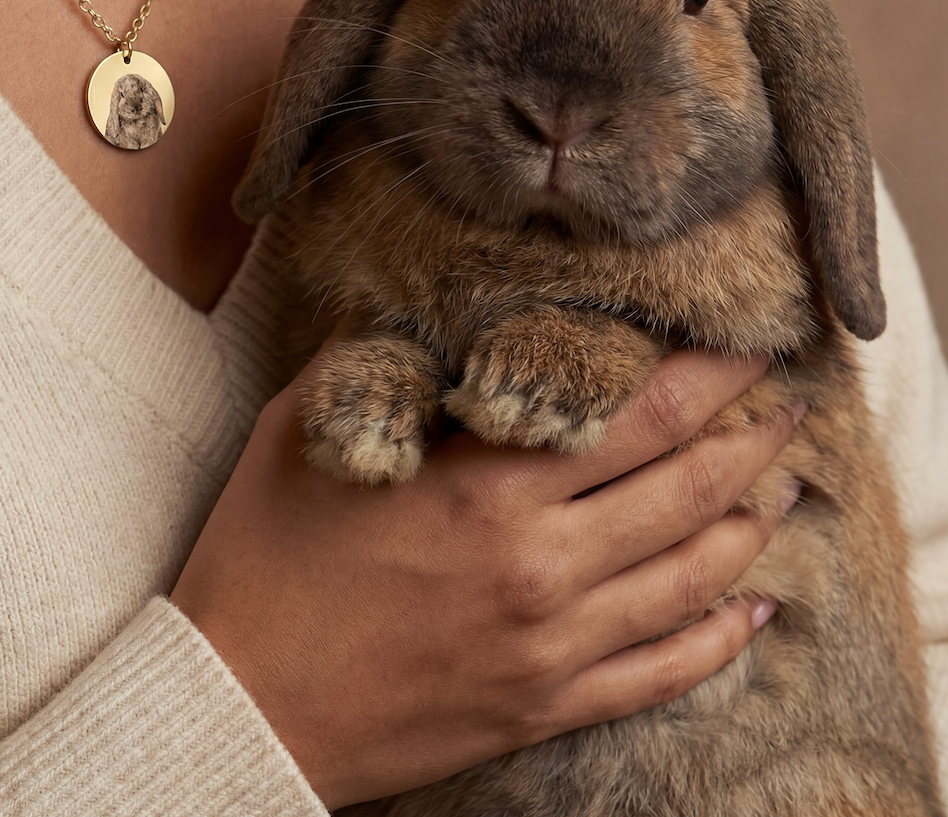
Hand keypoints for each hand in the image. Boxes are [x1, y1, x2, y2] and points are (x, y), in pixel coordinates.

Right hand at [173, 342, 793, 809]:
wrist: (238, 701)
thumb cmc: (263, 557)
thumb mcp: (305, 430)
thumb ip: (378, 363)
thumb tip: (430, 319)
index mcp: (484, 486)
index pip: (638, 416)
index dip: (706, 377)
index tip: (740, 348)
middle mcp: (537, 563)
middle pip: (686, 487)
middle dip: (751, 436)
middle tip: (785, 403)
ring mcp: (550, 644)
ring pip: (692, 576)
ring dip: (752, 523)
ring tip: (785, 483)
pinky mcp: (544, 705)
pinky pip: (661, 672)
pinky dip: (720, 638)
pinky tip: (753, 608)